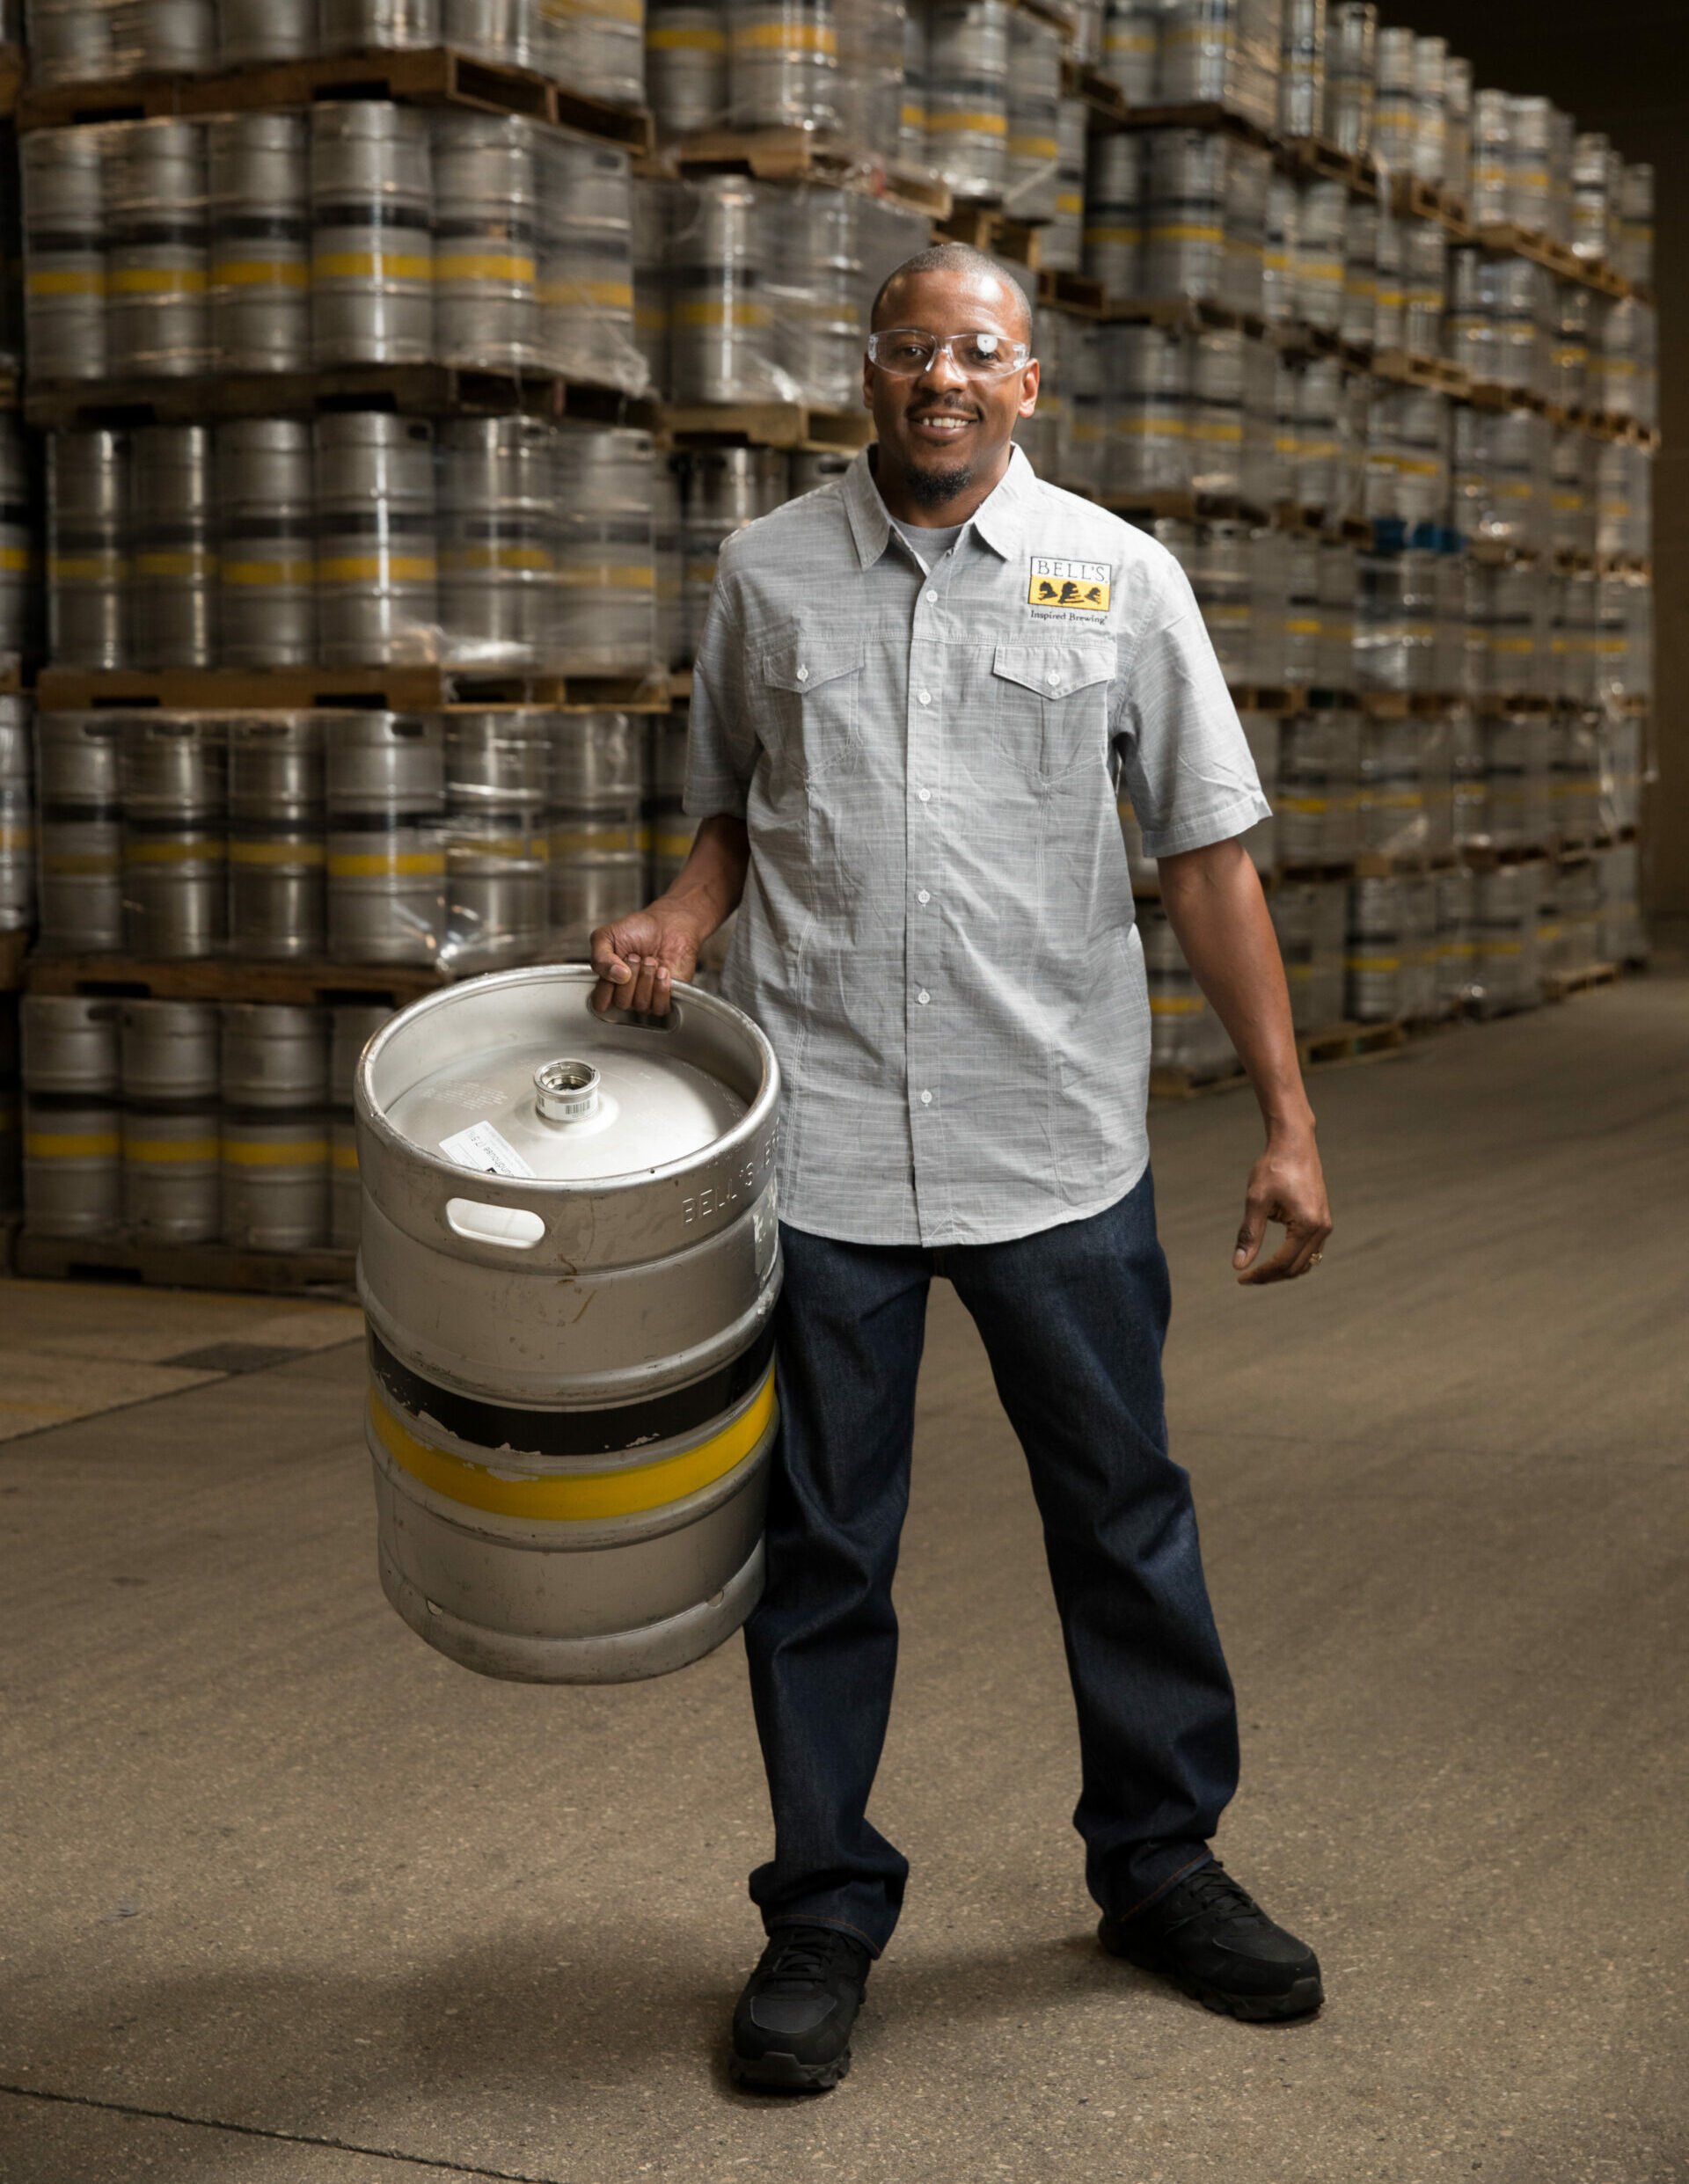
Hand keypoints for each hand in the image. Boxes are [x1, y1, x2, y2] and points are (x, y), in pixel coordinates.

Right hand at [589, 902, 700, 1015]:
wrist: (668, 924)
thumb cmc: (638, 930)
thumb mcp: (607, 936)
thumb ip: (600, 957)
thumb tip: (617, 977)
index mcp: (608, 981)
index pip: (600, 1002)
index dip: (607, 986)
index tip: (616, 963)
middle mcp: (626, 993)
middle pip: (621, 1003)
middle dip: (631, 975)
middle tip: (636, 956)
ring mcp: (645, 997)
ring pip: (641, 1005)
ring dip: (647, 978)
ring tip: (651, 960)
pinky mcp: (665, 998)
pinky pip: (660, 1008)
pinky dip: (661, 987)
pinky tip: (663, 970)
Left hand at [1233, 1130, 1331, 1284]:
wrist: (1294, 1143)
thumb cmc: (1273, 1168)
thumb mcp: (1256, 1201)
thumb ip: (1249, 1235)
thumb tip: (1239, 1265)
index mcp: (1307, 1225)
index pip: (1283, 1262)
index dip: (1261, 1274)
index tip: (1241, 1278)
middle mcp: (1322, 1228)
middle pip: (1297, 1267)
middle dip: (1271, 1276)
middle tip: (1246, 1277)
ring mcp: (1325, 1224)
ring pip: (1306, 1261)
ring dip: (1283, 1270)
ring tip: (1259, 1271)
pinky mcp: (1323, 1219)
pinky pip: (1310, 1249)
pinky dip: (1293, 1258)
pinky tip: (1274, 1257)